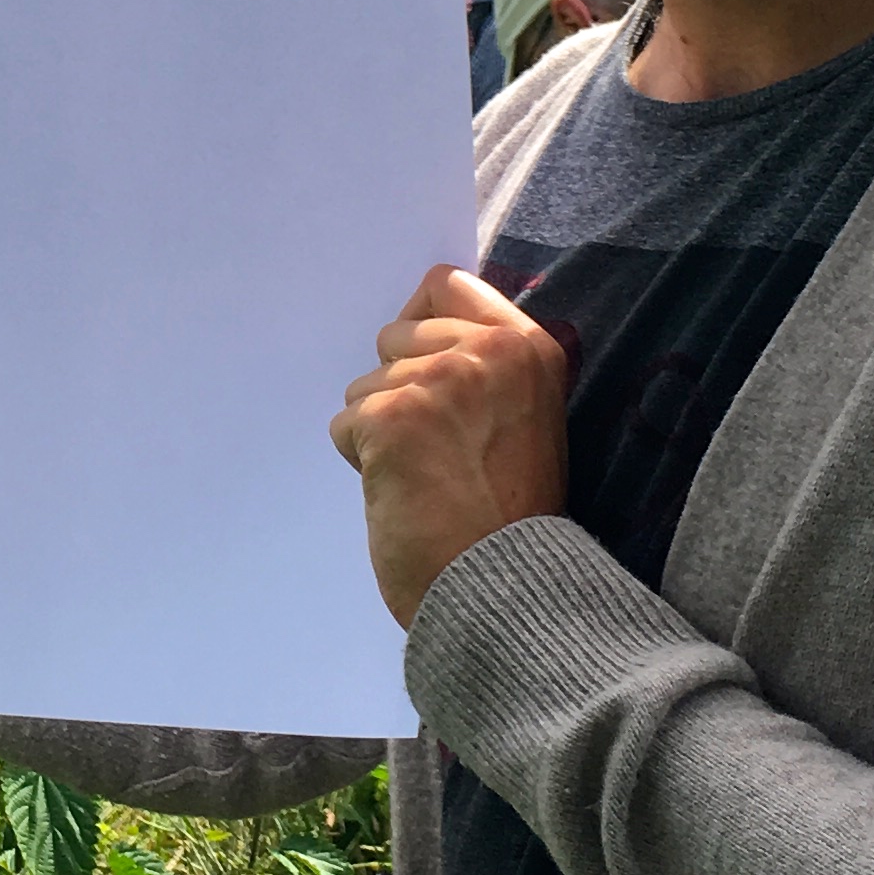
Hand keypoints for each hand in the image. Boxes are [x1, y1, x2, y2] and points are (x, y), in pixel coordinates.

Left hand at [329, 264, 569, 628]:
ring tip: (426, 477)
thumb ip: (487, 371)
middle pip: (394, 335)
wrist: (506, 590)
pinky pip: (344, 425)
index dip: (421, 327)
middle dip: (399, 388)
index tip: (428, 374)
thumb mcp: (525, 420)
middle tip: (439, 449)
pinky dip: (360, 462)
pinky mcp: (392, 418)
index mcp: (529, 347)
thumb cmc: (510, 518)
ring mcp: (439, 380)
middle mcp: (487, 351)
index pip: (444, 284)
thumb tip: (416, 336)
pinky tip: (403, 493)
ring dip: (380, 430)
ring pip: (364, 384)